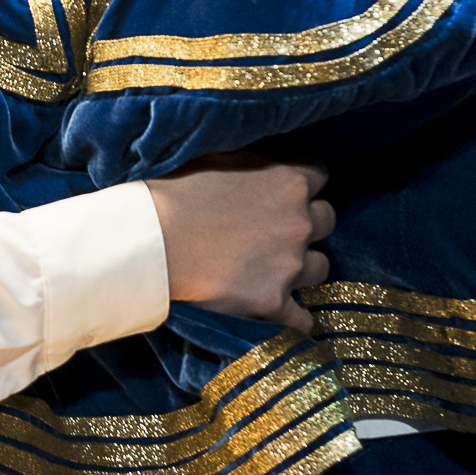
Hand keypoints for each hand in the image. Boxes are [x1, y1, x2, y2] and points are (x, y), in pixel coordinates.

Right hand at [142, 157, 334, 332]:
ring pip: (320, 268)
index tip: (283, 194)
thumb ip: (256, 160)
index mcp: (289, 181)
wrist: (148, 241)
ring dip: (301, 267)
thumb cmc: (174, 191)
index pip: (320, 176)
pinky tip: (280, 312)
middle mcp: (299, 222)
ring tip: (272, 269)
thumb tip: (268, 161)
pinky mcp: (273, 303)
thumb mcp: (220, 156)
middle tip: (276, 231)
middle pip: (327, 221)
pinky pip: (303, 318)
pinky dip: (294, 317)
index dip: (301, 185)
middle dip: (307, 224)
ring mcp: (289, 266)